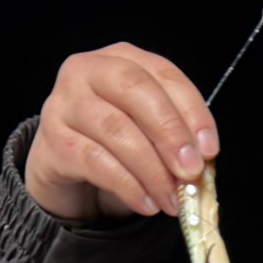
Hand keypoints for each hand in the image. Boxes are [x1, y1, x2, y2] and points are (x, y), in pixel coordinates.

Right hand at [27, 42, 218, 220]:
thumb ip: (174, 138)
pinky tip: (147, 203)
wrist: (62, 167)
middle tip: (191, 173)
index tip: (210, 149)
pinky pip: (95, 162)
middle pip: (135, 90)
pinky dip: (127, 186)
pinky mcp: (52, 140)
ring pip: (115, 130)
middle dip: (170, 134)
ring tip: (172, 200)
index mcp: (121, 58)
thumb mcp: (148, 132)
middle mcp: (87, 70)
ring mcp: (64, 103)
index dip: (191, 111)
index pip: (162, 74)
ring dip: (151, 171)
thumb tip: (201, 165)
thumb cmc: (112, 143)